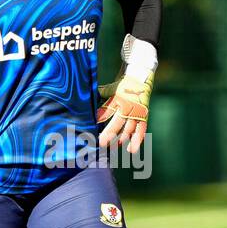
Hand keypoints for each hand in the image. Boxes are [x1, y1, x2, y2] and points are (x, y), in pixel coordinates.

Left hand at [97, 34, 156, 153]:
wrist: (141, 77)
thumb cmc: (122, 84)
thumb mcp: (109, 88)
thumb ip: (98, 96)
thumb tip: (82, 100)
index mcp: (117, 99)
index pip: (105, 111)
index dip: (98, 120)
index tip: (89, 129)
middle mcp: (127, 107)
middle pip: (117, 123)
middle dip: (108, 134)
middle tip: (101, 144)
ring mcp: (136, 113)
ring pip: (129, 129)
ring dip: (121, 139)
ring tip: (113, 148)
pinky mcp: (143, 117)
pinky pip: (141, 130)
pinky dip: (136, 141)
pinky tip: (131, 150)